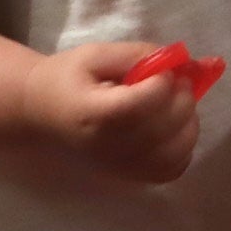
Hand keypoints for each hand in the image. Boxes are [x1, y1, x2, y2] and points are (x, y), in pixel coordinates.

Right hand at [24, 39, 204, 184]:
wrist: (41, 114)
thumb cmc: (66, 79)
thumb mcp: (94, 55)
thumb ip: (135, 54)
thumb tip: (178, 60)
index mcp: (94, 114)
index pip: (141, 104)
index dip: (163, 82)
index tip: (164, 68)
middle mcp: (107, 147)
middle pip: (162, 129)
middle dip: (183, 99)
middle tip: (181, 81)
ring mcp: (119, 167)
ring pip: (174, 154)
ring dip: (189, 124)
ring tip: (179, 104)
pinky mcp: (129, 176)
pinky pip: (170, 171)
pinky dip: (183, 149)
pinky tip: (175, 128)